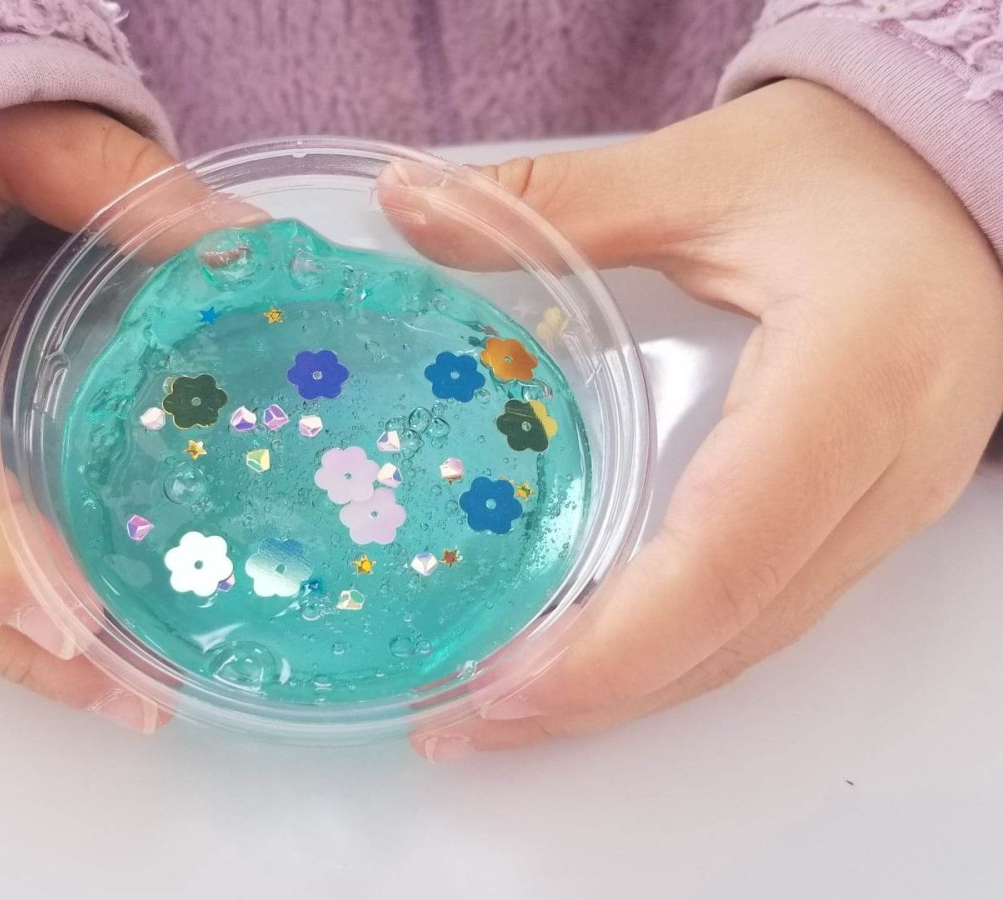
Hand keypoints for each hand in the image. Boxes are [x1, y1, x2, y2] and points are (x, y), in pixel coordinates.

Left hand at [387, 80, 1002, 759]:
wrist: (958, 183)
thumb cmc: (856, 168)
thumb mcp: (703, 170)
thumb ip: (556, 202)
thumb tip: (409, 205)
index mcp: (853, 379)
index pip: (729, 551)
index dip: (614, 640)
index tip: (501, 683)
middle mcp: (886, 472)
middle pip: (734, 628)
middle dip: (596, 695)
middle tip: (465, 721)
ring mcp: (885, 508)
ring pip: (752, 638)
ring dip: (629, 689)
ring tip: (505, 709)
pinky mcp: (863, 516)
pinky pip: (763, 609)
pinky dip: (671, 649)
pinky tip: (592, 654)